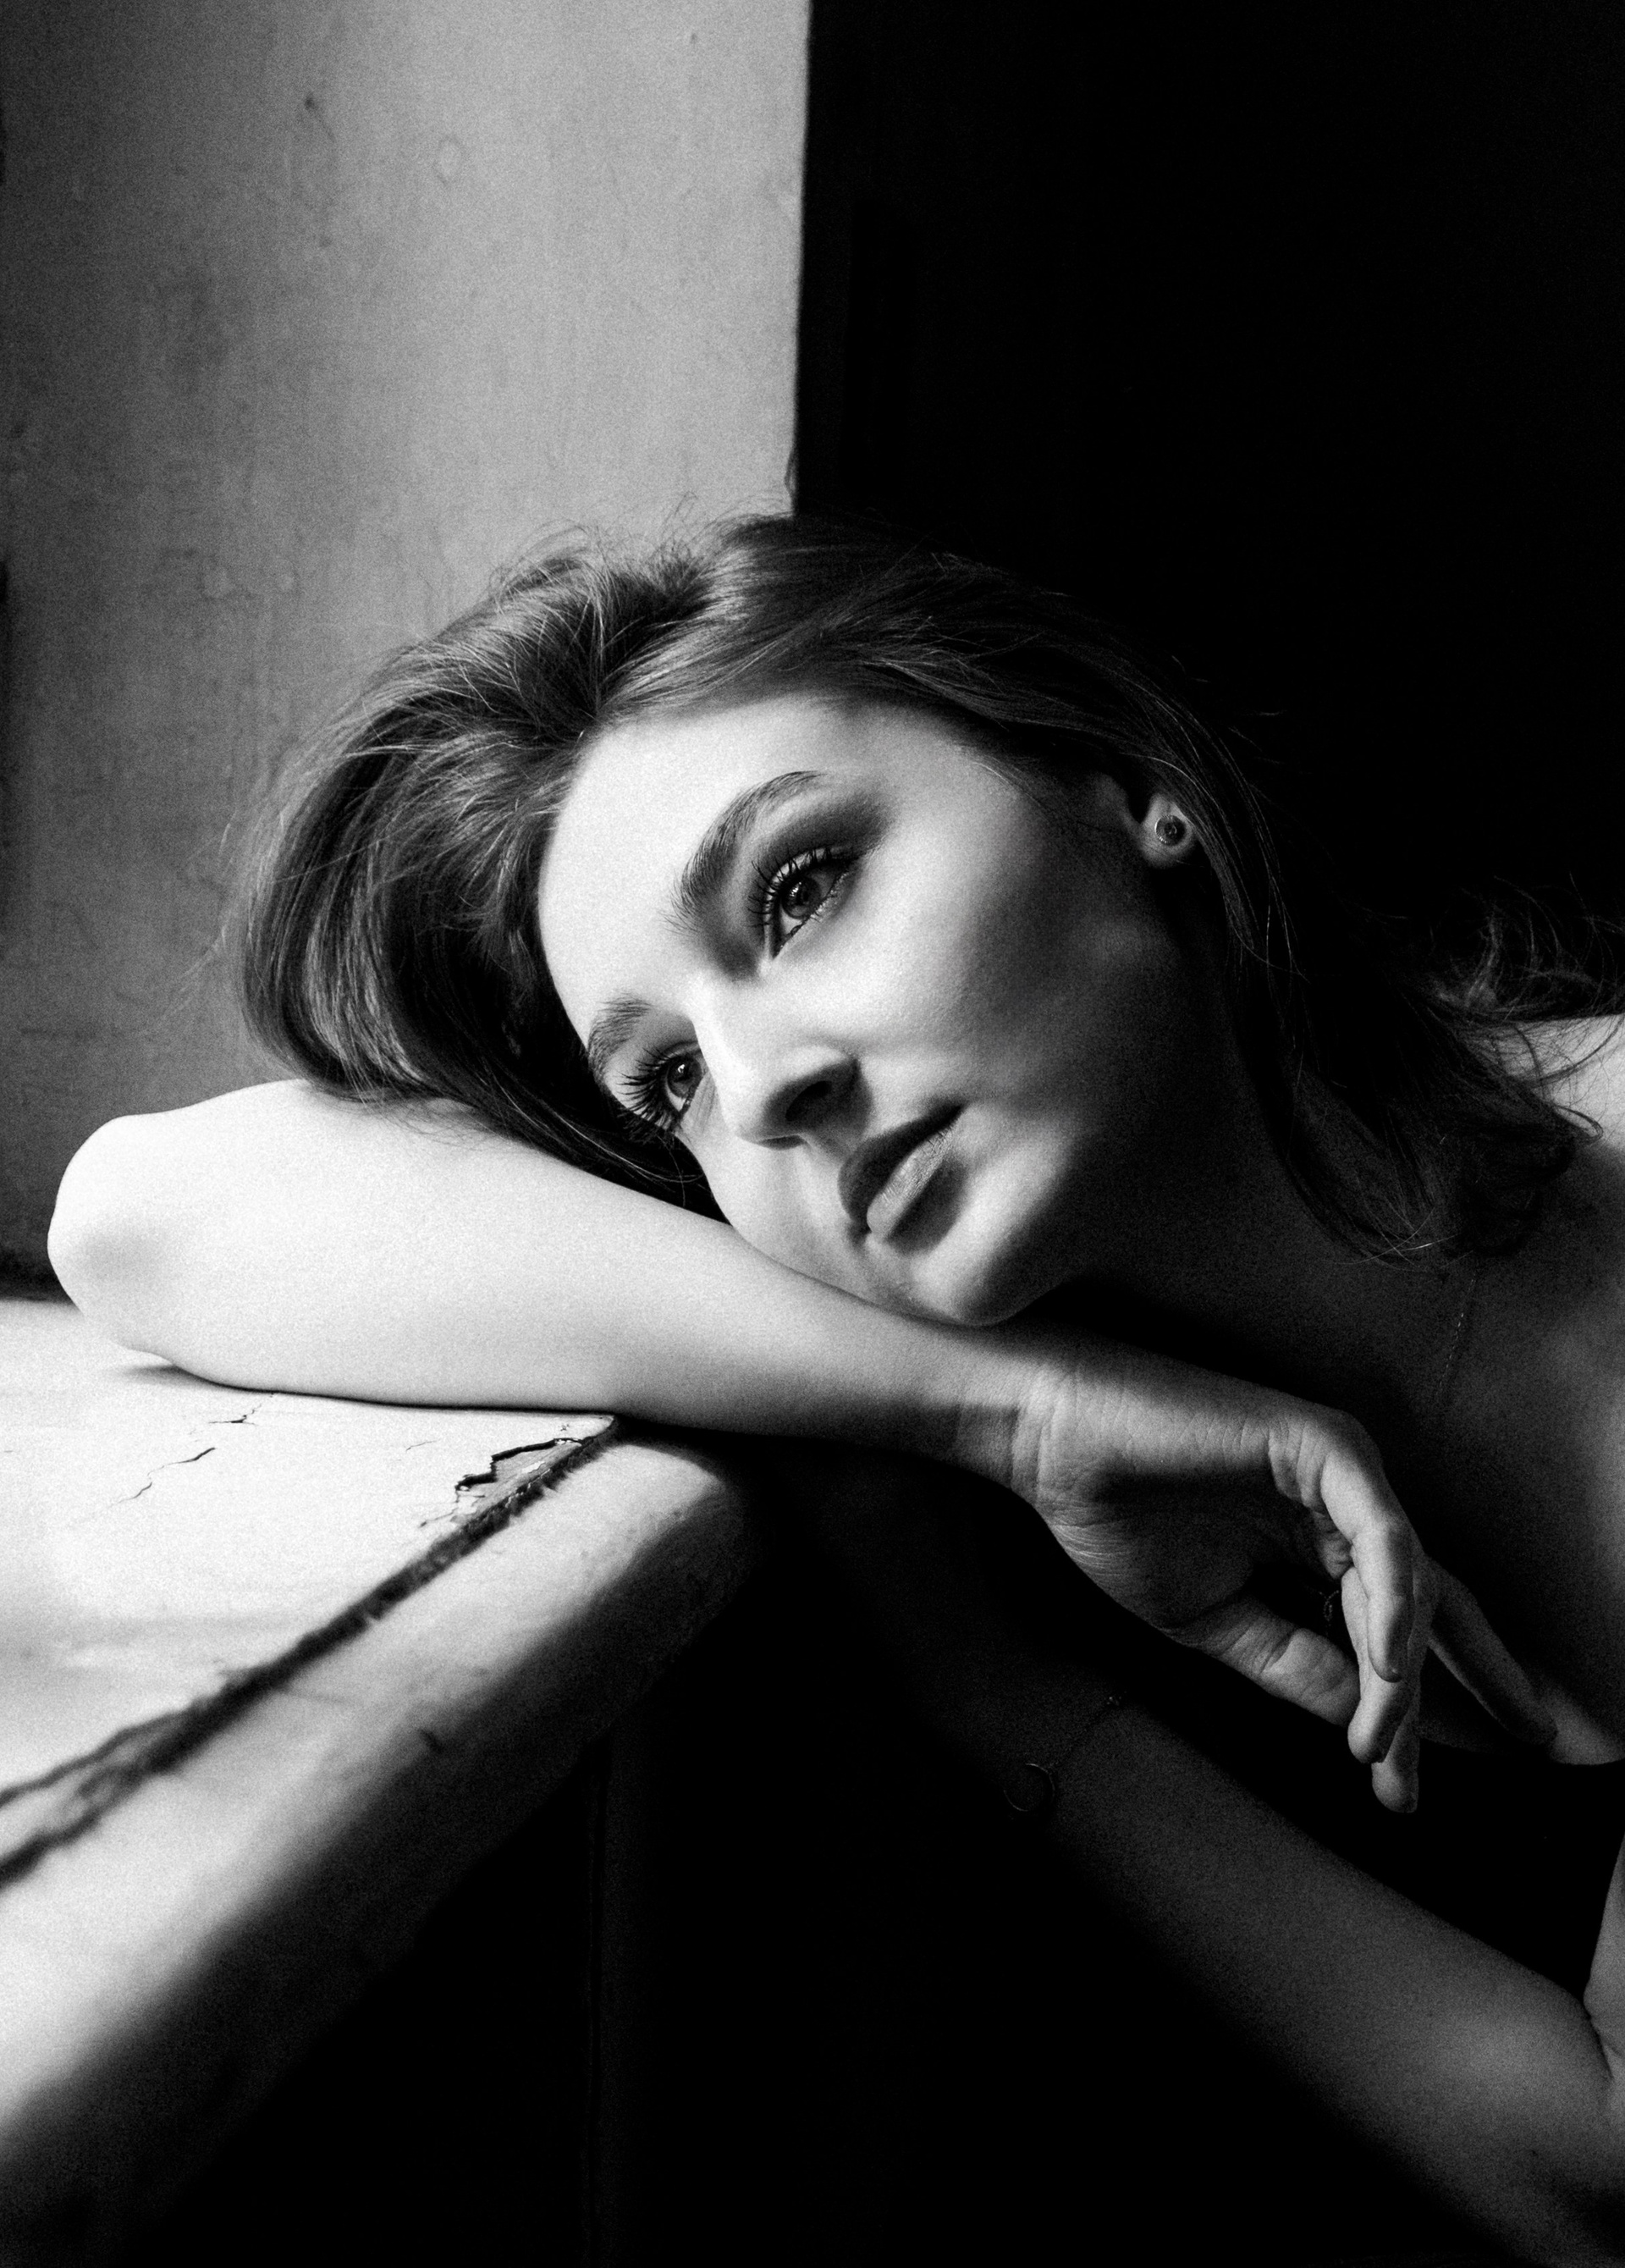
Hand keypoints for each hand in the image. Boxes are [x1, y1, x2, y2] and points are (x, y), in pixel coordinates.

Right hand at [972, 1336, 1552, 1809]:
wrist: (1054, 1448)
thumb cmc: (1120, 1519)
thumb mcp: (1216, 1624)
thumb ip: (1294, 1665)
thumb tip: (1366, 1727)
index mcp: (1318, 1546)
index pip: (1396, 1631)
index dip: (1411, 1711)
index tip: (1402, 1793)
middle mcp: (1346, 1510)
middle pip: (1429, 1610)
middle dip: (1461, 1693)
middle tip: (1503, 1759)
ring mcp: (1343, 1477)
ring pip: (1410, 1587)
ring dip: (1404, 1676)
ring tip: (1383, 1748)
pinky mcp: (1326, 1449)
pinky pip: (1384, 1536)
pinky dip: (1392, 1603)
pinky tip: (1387, 1666)